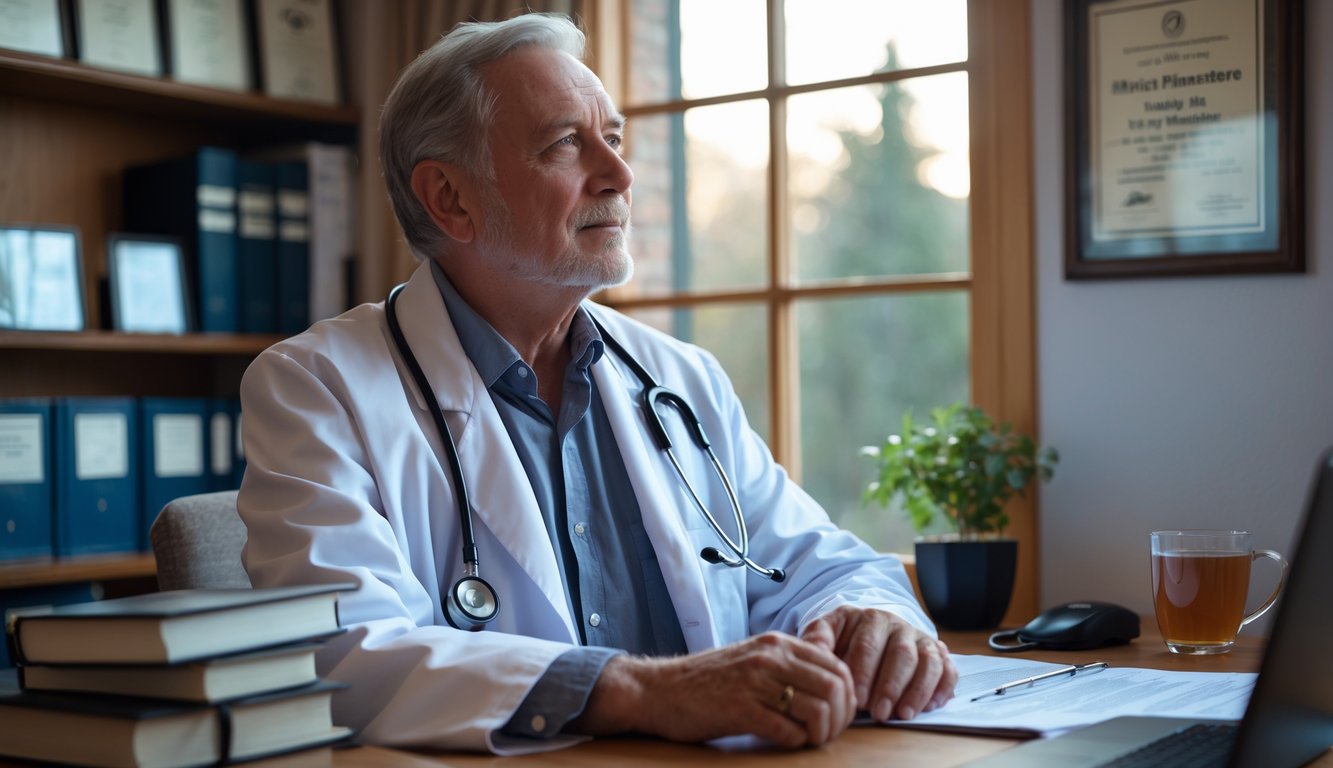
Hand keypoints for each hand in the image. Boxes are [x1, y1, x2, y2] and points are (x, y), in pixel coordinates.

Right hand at [574, 632, 856, 747]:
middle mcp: (770, 657)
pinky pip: (786, 729)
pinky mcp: (739, 709)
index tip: (838, 715)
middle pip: (835, 687)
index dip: (848, 695)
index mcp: (777, 643)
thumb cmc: (709, 681)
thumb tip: (833, 679)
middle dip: (840, 718)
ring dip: (821, 733)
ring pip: (816, 709)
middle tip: (826, 734)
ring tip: (808, 741)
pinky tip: (784, 742)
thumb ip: (789, 664)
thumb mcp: (753, 659)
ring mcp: (754, 682)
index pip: (838, 665)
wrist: (659, 689)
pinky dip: (794, 742)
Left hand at [799, 606, 957, 721]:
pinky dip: (943, 687)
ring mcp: (920, 639)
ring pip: (927, 662)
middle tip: (879, 712)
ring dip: (917, 690)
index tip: (855, 697)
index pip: (868, 644)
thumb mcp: (828, 632)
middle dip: (890, 686)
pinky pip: (948, 669)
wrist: (868, 630)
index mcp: (870, 618)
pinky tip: (931, 705)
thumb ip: (818, 639)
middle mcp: (899, 625)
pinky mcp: (938, 654)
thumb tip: (813, 650)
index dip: (863, 672)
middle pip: (900, 654)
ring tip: (903, 714)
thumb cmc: (844, 639)